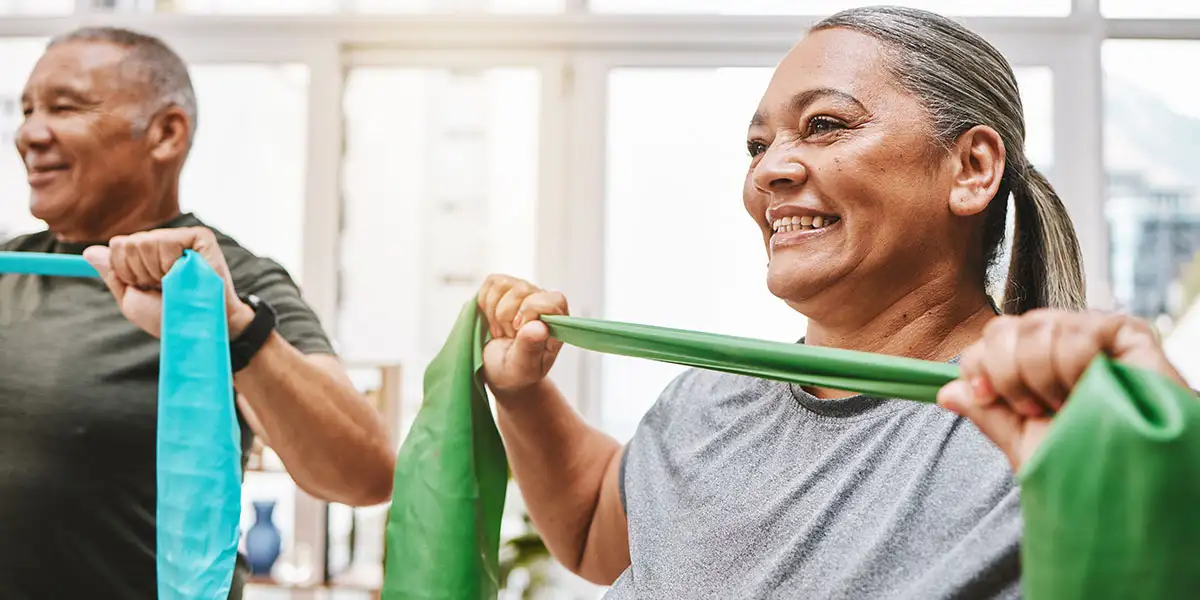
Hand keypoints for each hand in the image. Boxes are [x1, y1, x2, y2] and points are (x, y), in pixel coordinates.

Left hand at [82, 227, 254, 338]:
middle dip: (138, 272)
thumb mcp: (133, 300)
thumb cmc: (169, 318)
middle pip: (127, 243)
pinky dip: (170, 264)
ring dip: (156, 270)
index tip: (145, 288)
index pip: (118, 246)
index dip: (125, 271)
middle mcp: (164, 243)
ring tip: (177, 283)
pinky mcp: (200, 237)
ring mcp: (182, 239)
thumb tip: (89, 251)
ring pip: (144, 241)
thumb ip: (113, 274)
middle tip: (162, 287)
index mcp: (148, 256)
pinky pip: (166, 240)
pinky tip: (186, 275)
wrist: (199, 328)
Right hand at [477, 274, 568, 394]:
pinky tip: (492, 320)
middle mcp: (543, 301)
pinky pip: (491, 283)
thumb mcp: (522, 367)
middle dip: (506, 317)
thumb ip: (530, 348)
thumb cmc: (516, 371)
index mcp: (557, 321)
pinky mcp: (505, 287)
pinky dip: (485, 304)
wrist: (499, 370)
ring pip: (504, 284)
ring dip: (494, 312)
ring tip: (501, 331)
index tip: (515, 333)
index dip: (530, 312)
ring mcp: (524, 291)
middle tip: (507, 337)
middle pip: (522, 289)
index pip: (553, 300)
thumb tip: (539, 327)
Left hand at [937, 309, 1186, 470]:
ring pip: (1037, 326)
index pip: (987, 341)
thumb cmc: (1087, 464)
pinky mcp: (1125, 332)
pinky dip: (1075, 367)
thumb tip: (944, 392)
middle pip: (1004, 328)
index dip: (979, 366)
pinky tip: (1093, 389)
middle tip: (1039, 408)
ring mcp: (1091, 333)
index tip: (988, 397)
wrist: (1137, 478)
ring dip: (1044, 377)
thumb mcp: (1026, 444)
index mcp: (1032, 363)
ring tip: (1071, 404)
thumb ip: (988, 414)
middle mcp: (1058, 342)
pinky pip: (1077, 330)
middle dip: (1009, 375)